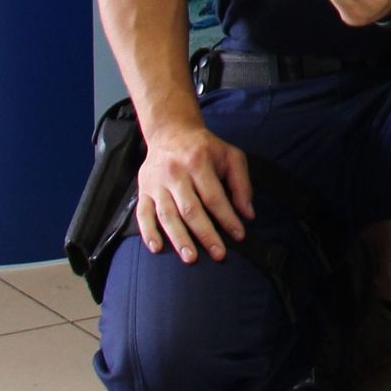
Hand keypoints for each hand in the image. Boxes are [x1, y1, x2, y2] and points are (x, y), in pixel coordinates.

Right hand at [136, 123, 252, 262]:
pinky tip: (157, 248)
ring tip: (191, 258)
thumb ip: (241, 183)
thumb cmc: (206, 148)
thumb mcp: (230, 156)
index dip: (227, 217)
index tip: (239, 235)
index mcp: (198, 162)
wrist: (171, 132)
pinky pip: (142, 214)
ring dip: (179, 239)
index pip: (214, 196)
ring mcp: (156, 183)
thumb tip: (248, 214)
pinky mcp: (143, 190)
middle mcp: (175, 173)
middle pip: (190, 209)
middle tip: (218, 254)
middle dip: (206, 234)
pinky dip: (148, 232)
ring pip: (167, 215)